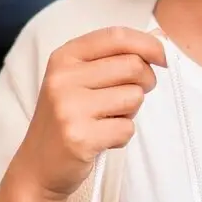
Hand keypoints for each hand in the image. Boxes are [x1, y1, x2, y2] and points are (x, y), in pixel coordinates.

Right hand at [10, 26, 166, 201]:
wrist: (38, 166)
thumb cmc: (70, 118)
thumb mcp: (82, 79)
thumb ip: (117, 56)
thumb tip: (161, 35)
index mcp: (65, 57)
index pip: (117, 36)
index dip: (149, 44)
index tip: (163, 58)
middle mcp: (63, 78)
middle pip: (134, 66)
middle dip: (145, 82)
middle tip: (129, 97)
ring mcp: (69, 108)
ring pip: (134, 97)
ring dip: (130, 113)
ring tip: (106, 120)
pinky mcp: (79, 137)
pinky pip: (127, 128)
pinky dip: (122, 136)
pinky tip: (101, 139)